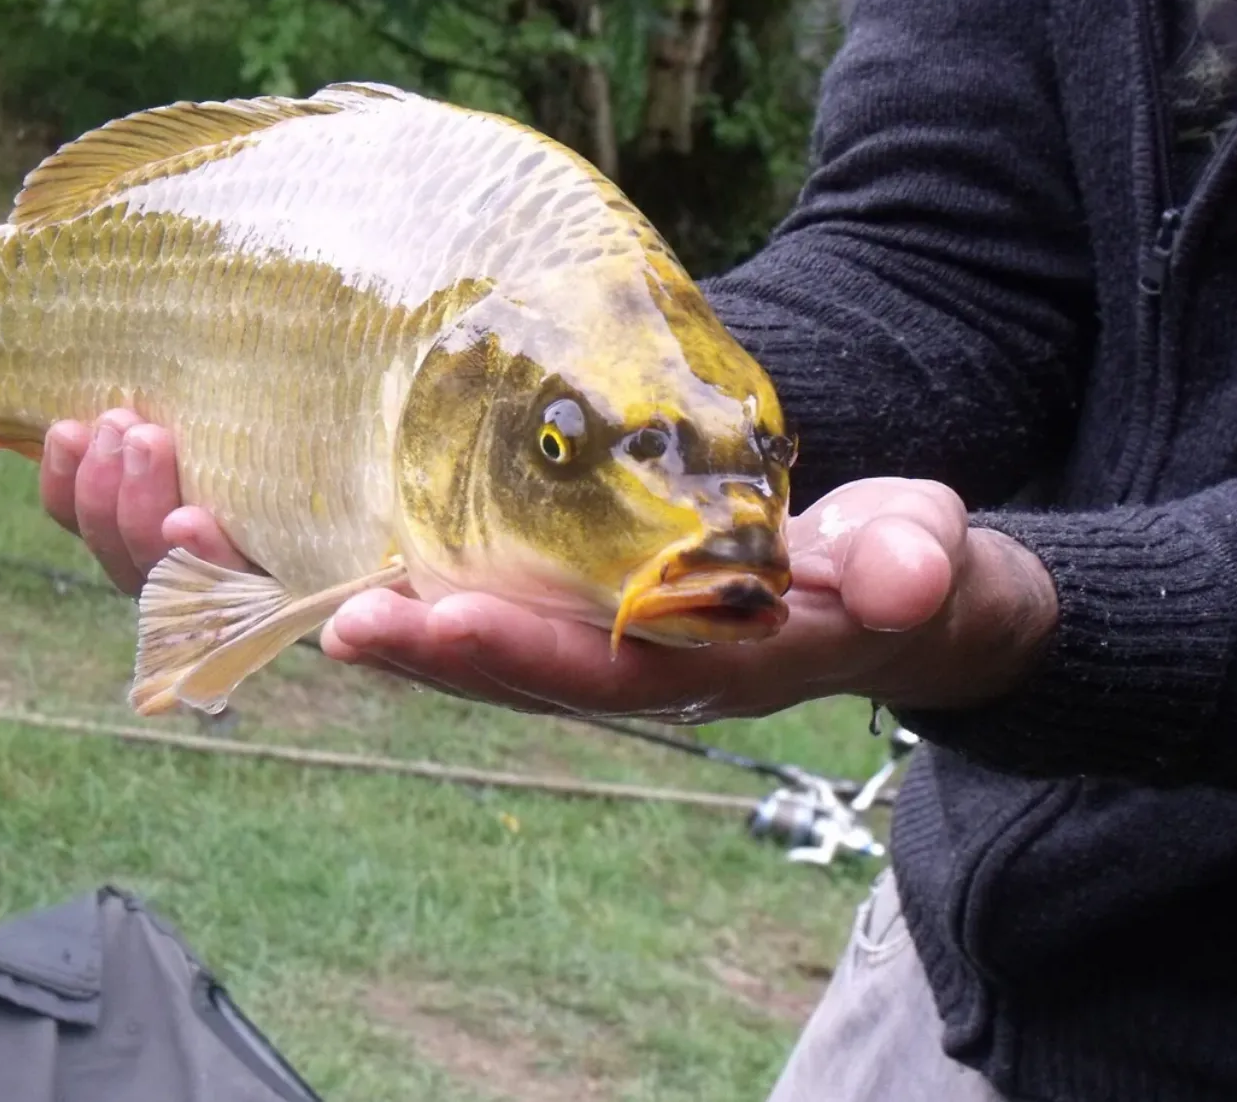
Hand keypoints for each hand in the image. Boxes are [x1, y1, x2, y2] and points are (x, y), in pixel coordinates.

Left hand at [40, 416, 1056, 722]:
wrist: (848, 577)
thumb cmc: (878, 569)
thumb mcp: (919, 564)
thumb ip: (915, 566)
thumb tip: (908, 573)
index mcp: (651, 653)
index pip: (549, 665)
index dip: (462, 647)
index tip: (373, 619)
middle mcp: (543, 641)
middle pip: (387, 633)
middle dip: (266, 576)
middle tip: (163, 502)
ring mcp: (486, 595)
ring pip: (316, 585)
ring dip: (201, 532)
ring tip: (109, 440)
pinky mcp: (452, 544)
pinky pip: (312, 536)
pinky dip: (219, 493)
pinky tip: (140, 427)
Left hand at [320, 478, 1058, 721]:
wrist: (902, 597)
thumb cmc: (908, 568)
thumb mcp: (930, 558)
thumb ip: (917, 563)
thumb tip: (904, 579)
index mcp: (726, 664)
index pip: (612, 672)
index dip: (524, 654)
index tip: (438, 619)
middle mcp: (652, 672)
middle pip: (523, 677)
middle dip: (428, 654)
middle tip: (337, 620)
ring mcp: (616, 651)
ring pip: (492, 656)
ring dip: (398, 633)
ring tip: (306, 596)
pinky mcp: (594, 617)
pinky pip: (496, 616)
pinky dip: (417, 601)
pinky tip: (342, 569)